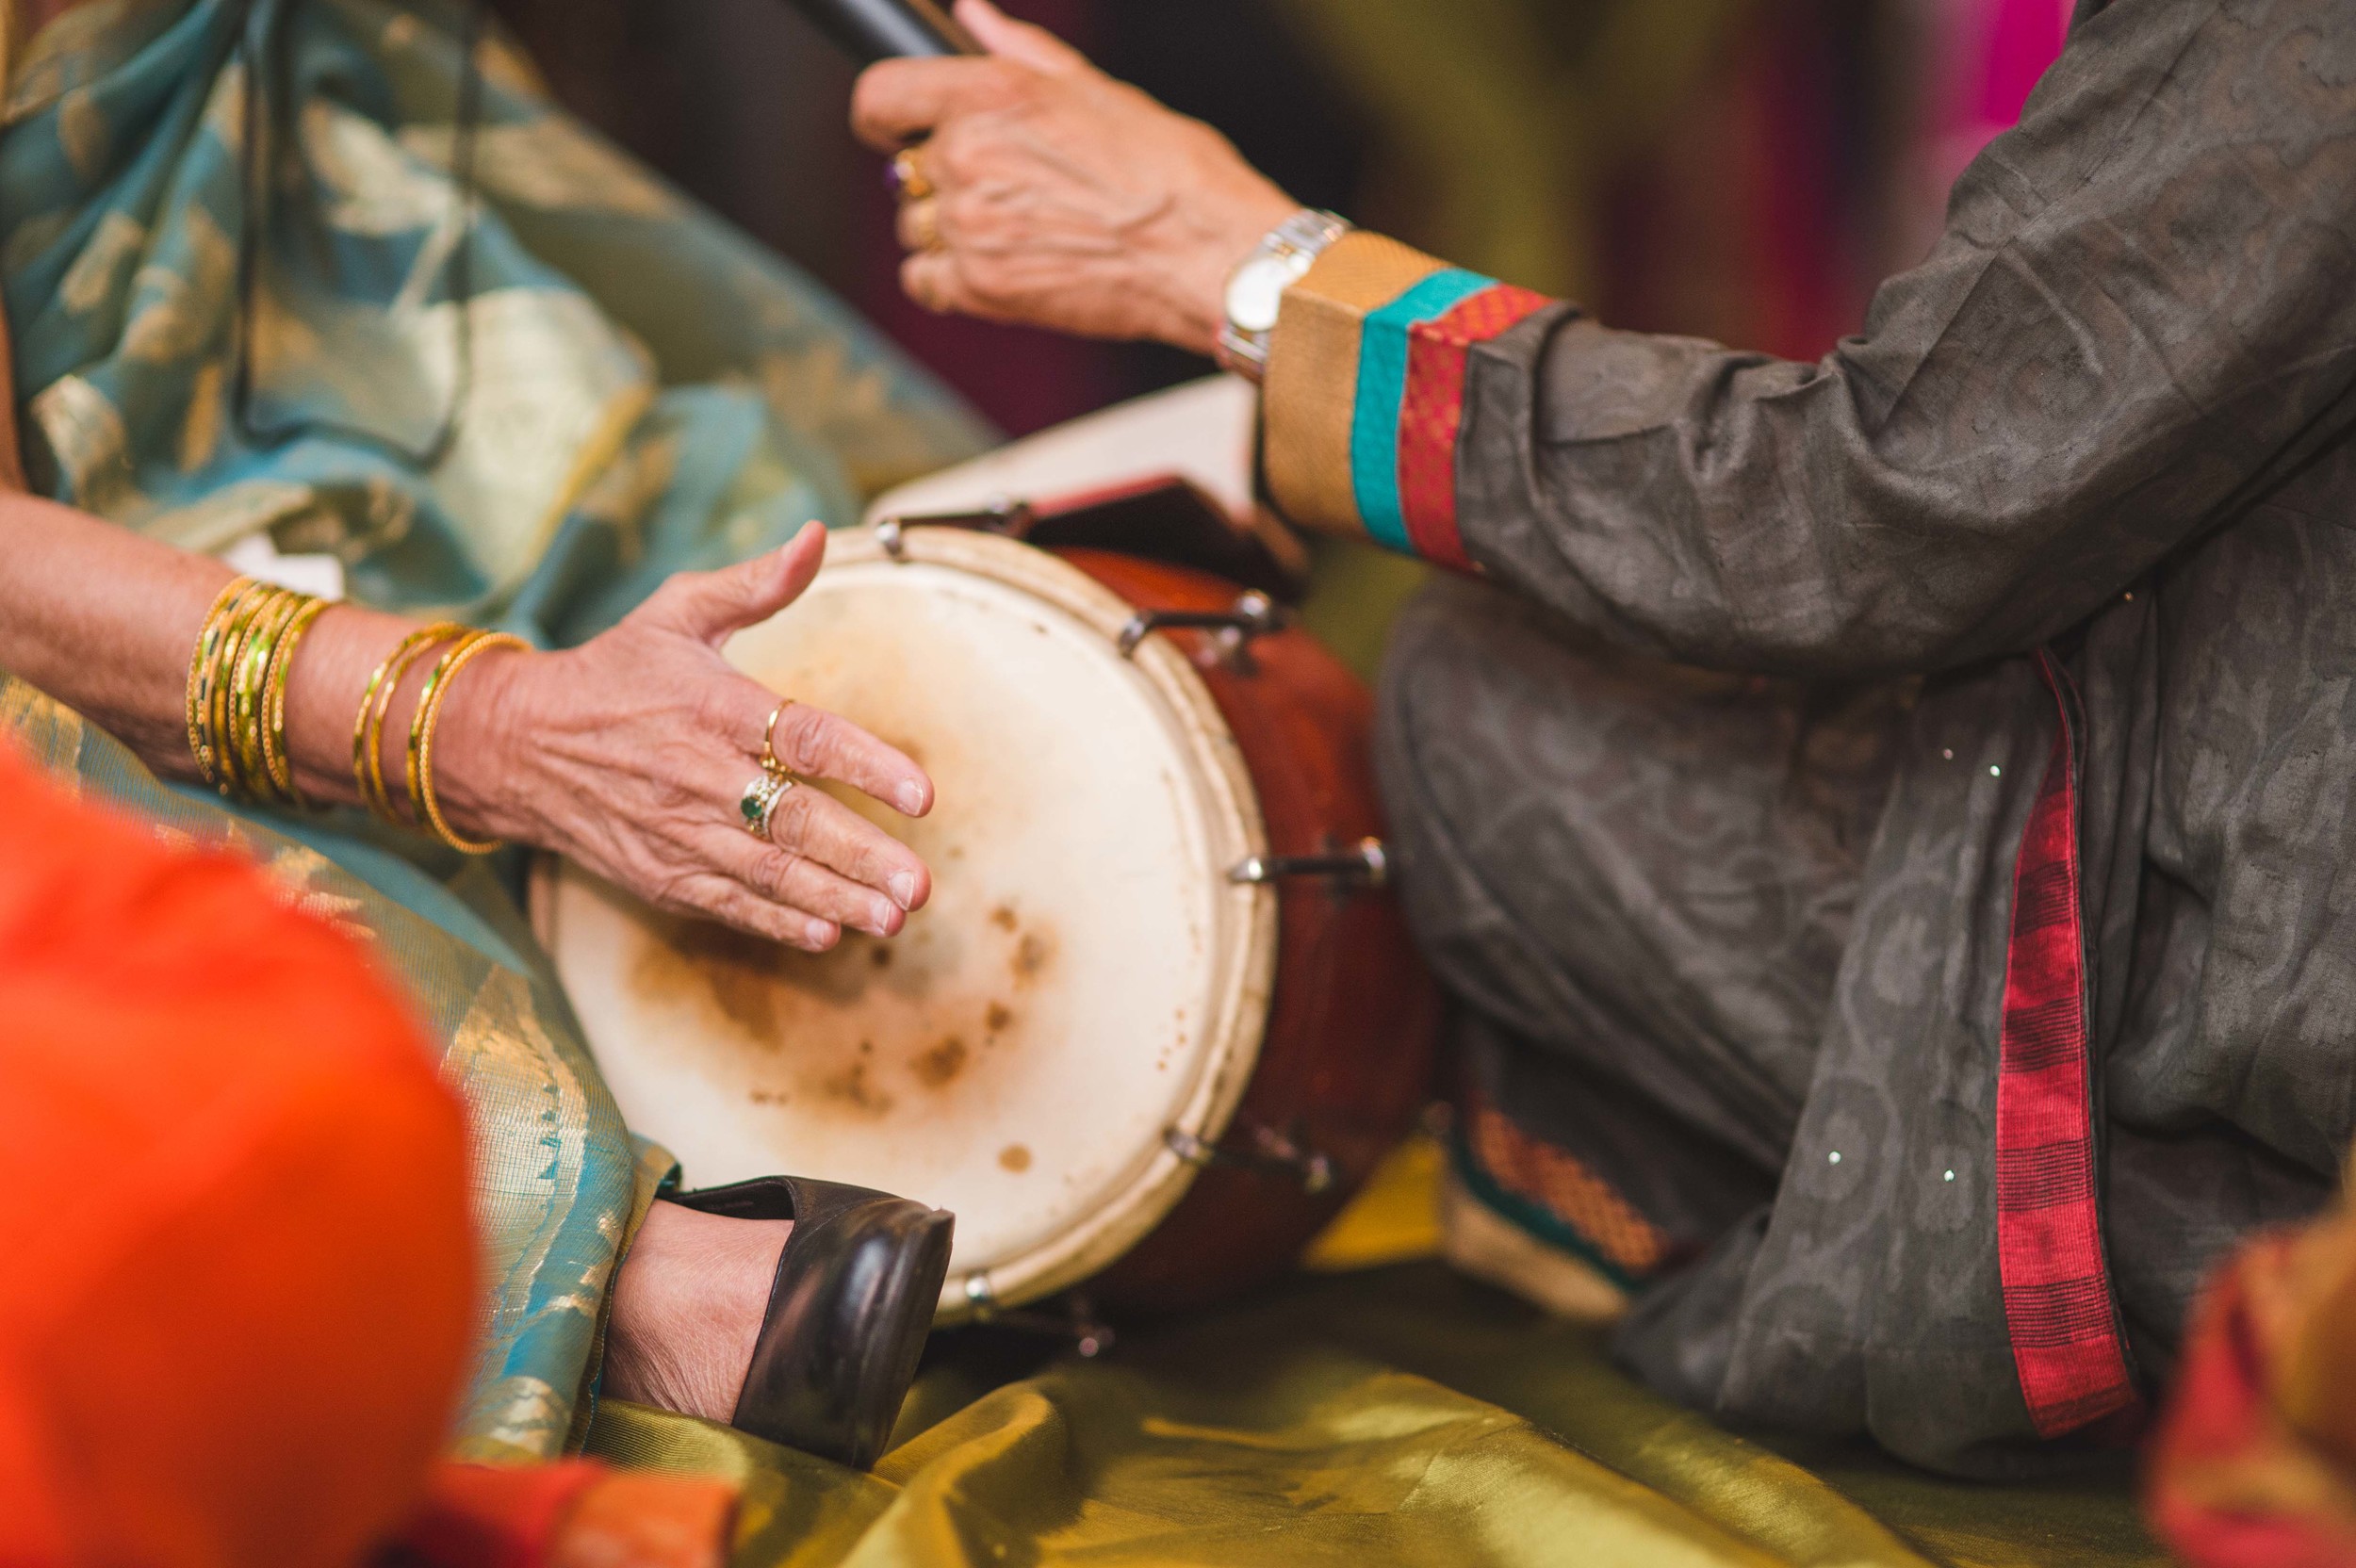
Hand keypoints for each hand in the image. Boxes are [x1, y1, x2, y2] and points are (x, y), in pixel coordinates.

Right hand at [434, 523, 931, 950]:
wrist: (514, 743)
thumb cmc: (614, 672)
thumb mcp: (677, 612)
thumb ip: (756, 584)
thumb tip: (818, 536)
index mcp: (714, 706)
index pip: (806, 739)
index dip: (867, 767)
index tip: (924, 794)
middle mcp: (699, 773)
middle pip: (793, 819)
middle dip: (862, 855)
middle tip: (920, 885)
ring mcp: (677, 830)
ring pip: (767, 872)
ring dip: (834, 898)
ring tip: (891, 918)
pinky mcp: (659, 873)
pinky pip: (727, 902)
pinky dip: (775, 922)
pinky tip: (825, 934)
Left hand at [851, 0, 1297, 353]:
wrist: (1207, 254)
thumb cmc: (1171, 173)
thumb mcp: (1097, 90)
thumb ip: (1018, 51)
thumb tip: (972, 16)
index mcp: (990, 97)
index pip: (880, 98)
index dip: (882, 116)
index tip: (894, 128)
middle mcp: (968, 158)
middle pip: (905, 170)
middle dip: (943, 178)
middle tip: (1005, 189)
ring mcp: (970, 228)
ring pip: (915, 228)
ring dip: (948, 230)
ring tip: (1014, 231)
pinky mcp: (981, 289)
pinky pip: (924, 282)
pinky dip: (950, 280)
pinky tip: (999, 267)